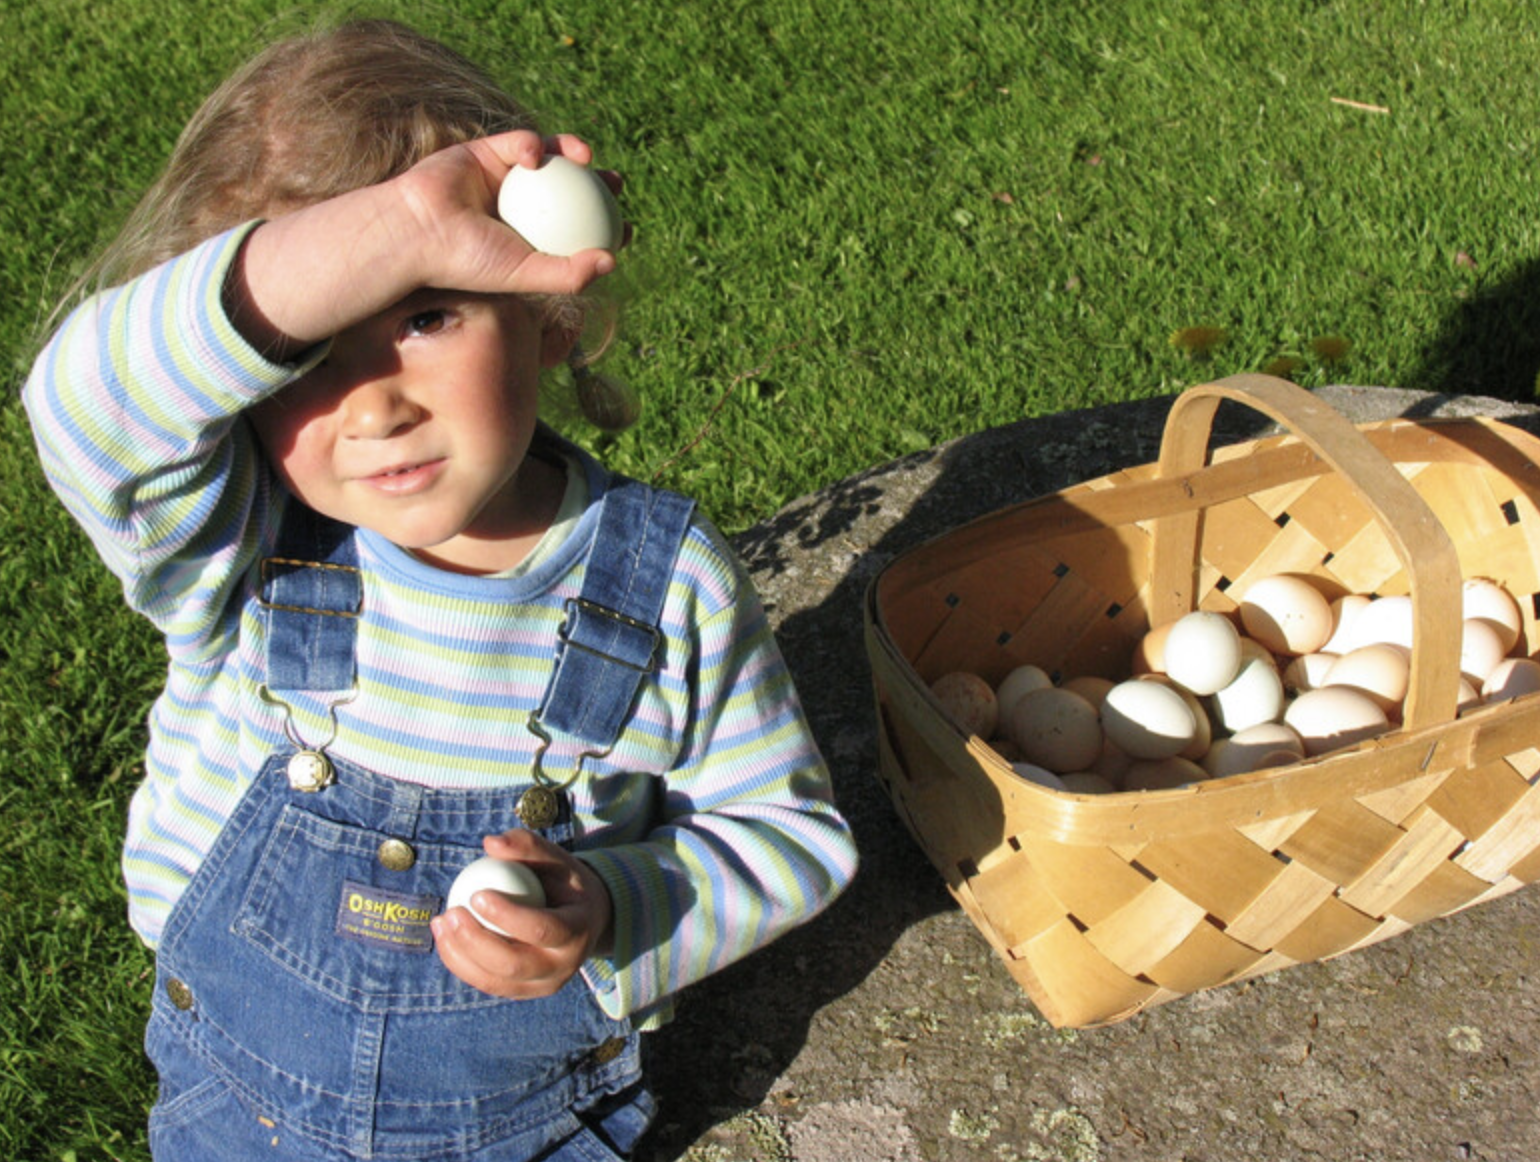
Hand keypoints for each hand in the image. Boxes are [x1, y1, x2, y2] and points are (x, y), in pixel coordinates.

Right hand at [393, 130, 621, 297]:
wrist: (419, 232)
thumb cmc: (469, 261)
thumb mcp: (526, 274)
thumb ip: (569, 273)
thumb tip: (613, 261)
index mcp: (532, 238)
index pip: (577, 230)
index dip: (605, 228)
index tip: (627, 229)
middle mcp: (522, 208)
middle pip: (569, 191)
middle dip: (597, 184)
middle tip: (616, 184)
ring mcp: (505, 178)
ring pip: (549, 161)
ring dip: (572, 153)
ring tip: (588, 158)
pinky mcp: (486, 151)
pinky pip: (518, 142)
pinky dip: (531, 145)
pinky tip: (536, 157)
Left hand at [431, 829, 614, 998]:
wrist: (585, 920)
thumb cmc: (565, 882)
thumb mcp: (556, 858)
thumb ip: (526, 846)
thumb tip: (489, 842)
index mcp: (578, 931)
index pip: (543, 930)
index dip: (508, 916)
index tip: (476, 894)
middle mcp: (564, 966)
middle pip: (514, 964)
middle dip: (475, 941)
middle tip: (451, 912)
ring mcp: (543, 985)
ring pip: (495, 981)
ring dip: (460, 954)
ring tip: (440, 922)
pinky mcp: (524, 992)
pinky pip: (488, 983)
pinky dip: (461, 962)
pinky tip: (444, 936)